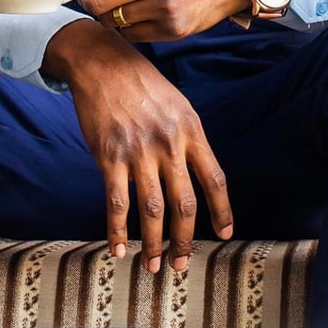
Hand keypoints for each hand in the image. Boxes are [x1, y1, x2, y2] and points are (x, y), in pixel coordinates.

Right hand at [42, 19, 232, 271]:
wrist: (101, 61)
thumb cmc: (139, 81)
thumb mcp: (176, 102)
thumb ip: (187, 137)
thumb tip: (196, 172)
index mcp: (191, 128)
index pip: (215, 178)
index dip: (222, 211)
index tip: (226, 234)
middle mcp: (169, 142)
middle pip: (185, 204)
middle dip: (185, 240)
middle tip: (182, 264)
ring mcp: (139, 151)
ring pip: (152, 210)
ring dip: (153, 244)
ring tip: (152, 266)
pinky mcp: (109, 156)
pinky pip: (117, 202)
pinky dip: (117, 230)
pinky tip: (118, 249)